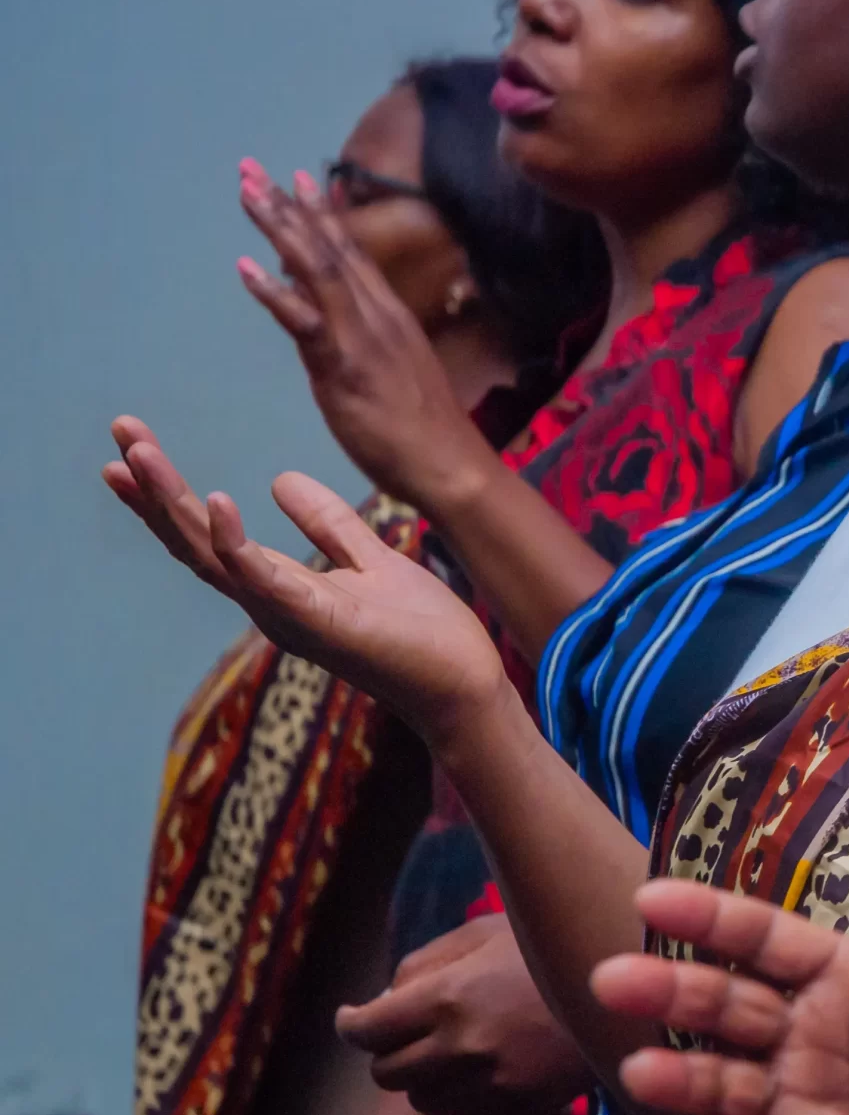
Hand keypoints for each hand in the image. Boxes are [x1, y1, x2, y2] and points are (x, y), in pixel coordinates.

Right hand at [102, 419, 506, 731]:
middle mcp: (268, 602)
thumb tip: (280, 478)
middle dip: (153, 488)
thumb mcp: (369, 560)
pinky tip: (218, 501)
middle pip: (194, 540)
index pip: (207, 534)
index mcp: (278, 585)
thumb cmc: (420, 631)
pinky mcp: (319, 623)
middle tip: (119, 432)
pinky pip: (267, 580)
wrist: (462, 682)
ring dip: (172, 505)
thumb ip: (327, 524)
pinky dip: (236, 544)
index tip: (132, 448)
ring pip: (212, 555)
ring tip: (139, 455)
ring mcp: (287, 615)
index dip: (168, 494)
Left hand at [236, 159, 490, 509]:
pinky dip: (274, 291)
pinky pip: (304, 322)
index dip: (322, 215)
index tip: (297, 178)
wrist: (451, 464)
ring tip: (247, 192)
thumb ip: (369, 345)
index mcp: (390, 316)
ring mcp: (361, 337)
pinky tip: (245, 268)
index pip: (353, 253)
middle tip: (250, 167)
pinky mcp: (344, 366)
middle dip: (288, 206)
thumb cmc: (425, 431)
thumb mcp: (397, 375)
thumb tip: (339, 330)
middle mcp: (377, 315)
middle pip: (329, 248)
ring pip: (316, 270)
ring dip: (279, 229)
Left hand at [338, 915, 590, 1114]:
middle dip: (389, 1050)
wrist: (628, 987)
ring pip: (418, 1098)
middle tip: (410, 1031)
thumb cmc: (550, 949)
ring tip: (456, 1048)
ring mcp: (488, 1086)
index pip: (365, 1031)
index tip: (354, 1018)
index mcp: (447, 998)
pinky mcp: (513, 1110)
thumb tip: (381, 1001)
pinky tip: (488, 1066)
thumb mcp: (484, 932)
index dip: (352, 1024)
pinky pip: (460, 1114)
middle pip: (384, 1073)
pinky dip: (461, 1093)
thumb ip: (424, 964)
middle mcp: (460, 1049)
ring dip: (425, 1075)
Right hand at [591, 847, 848, 1114]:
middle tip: (616, 980)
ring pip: (723, 1086)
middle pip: (728, 1005)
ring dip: (680, 1079)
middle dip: (671, 991)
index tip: (651, 897)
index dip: (711, 918)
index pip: (767, 940)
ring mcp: (804, 1109)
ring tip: (644, 1071)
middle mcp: (812, 1038)